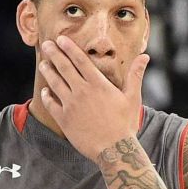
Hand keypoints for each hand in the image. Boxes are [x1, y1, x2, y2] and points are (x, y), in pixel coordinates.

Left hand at [39, 35, 149, 163]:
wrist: (114, 149)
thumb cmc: (125, 124)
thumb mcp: (133, 98)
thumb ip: (136, 75)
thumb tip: (145, 56)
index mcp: (98, 84)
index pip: (80, 60)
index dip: (69, 48)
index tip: (61, 39)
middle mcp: (82, 91)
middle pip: (64, 68)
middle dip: (54, 54)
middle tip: (46, 45)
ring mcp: (71, 105)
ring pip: (55, 83)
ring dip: (48, 72)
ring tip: (42, 64)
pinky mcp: (64, 119)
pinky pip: (51, 104)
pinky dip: (47, 96)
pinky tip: (45, 91)